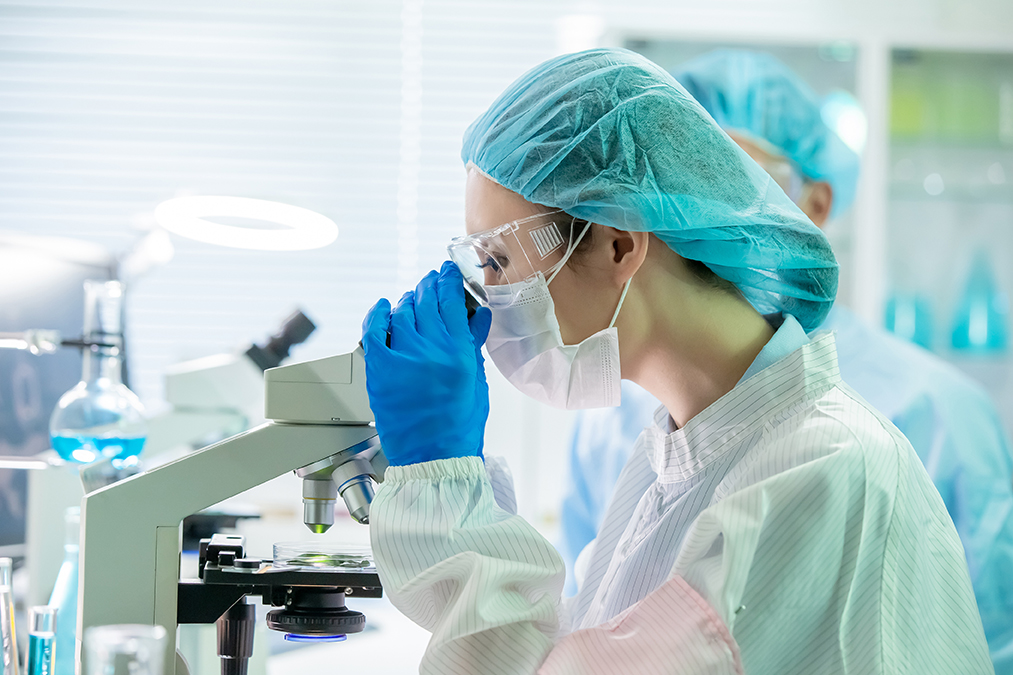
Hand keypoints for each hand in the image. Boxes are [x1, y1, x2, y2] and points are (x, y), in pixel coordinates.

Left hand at [361, 261, 492, 465]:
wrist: (433, 458)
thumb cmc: (458, 427)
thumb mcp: (476, 381)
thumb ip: (473, 344)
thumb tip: (477, 316)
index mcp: (459, 351)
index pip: (451, 299)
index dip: (449, 279)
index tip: (449, 272)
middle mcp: (430, 349)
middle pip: (425, 300)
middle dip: (429, 285)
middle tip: (432, 281)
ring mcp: (402, 358)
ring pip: (401, 312)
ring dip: (408, 301)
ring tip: (413, 300)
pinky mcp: (379, 370)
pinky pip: (374, 330)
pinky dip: (378, 314)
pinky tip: (383, 307)